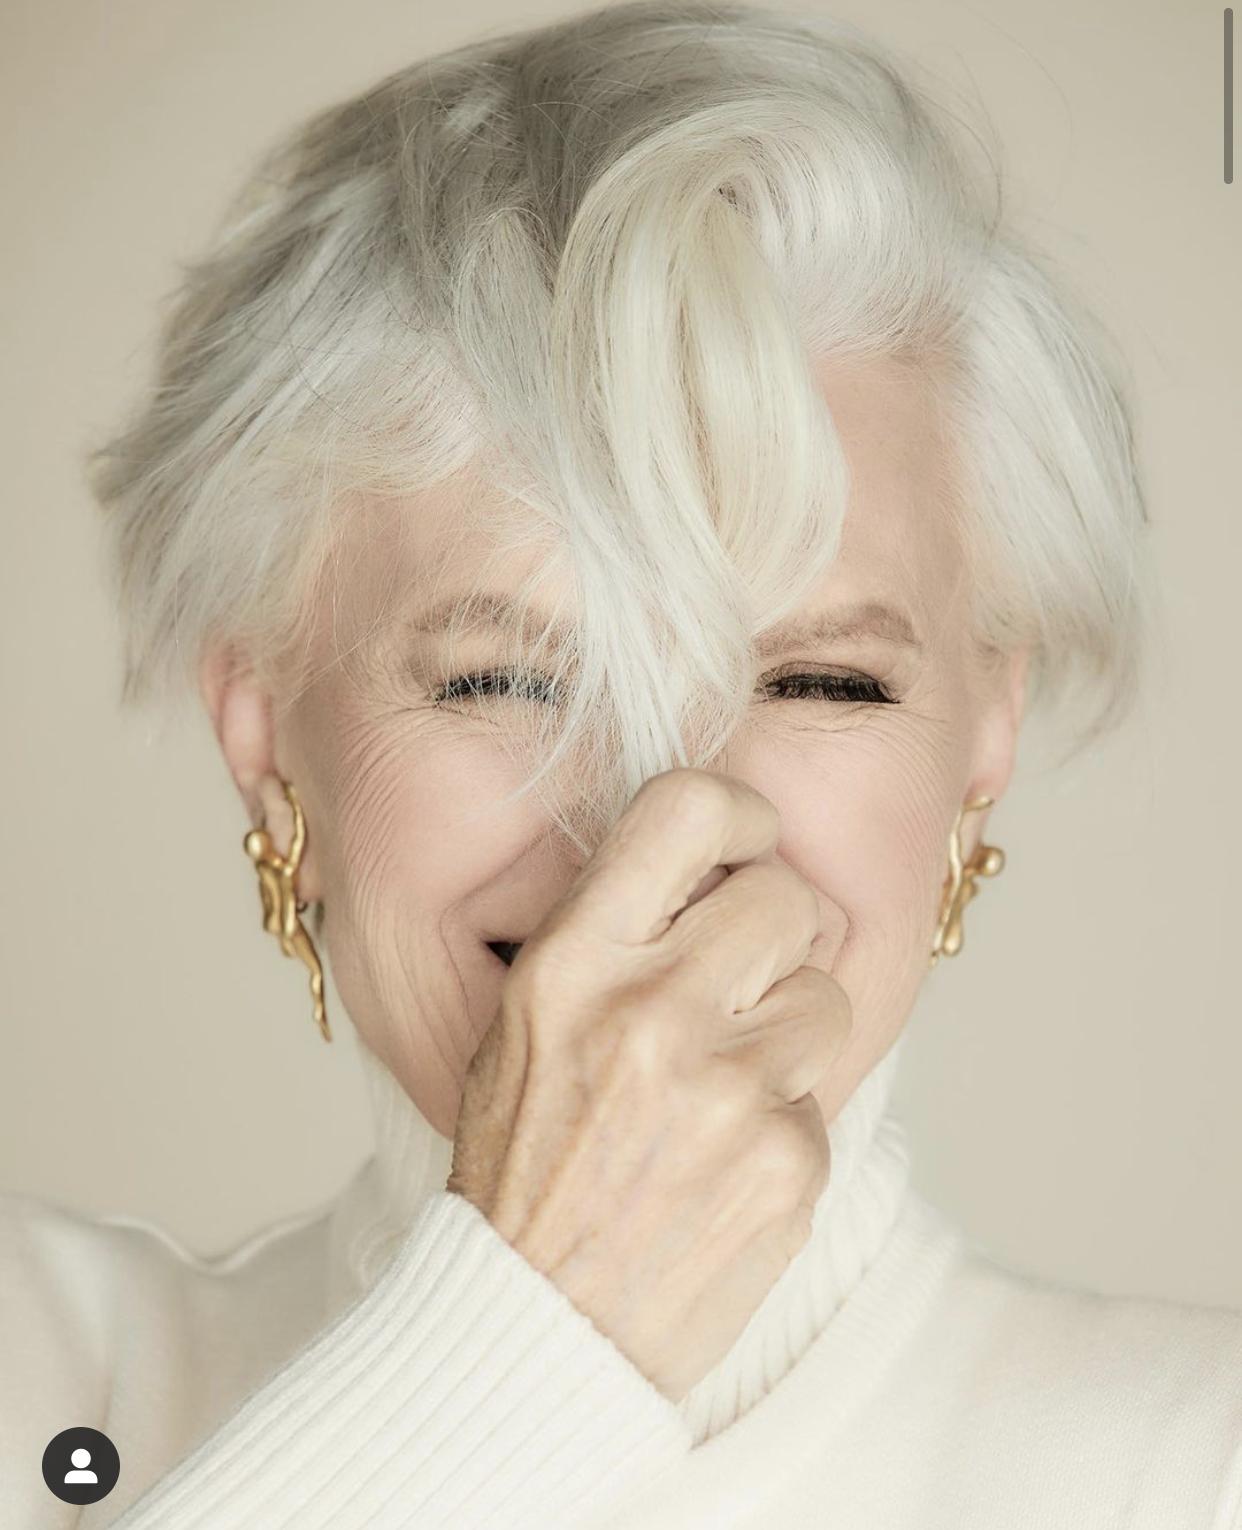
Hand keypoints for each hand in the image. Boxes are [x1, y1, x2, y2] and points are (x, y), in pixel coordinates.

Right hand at [446, 767, 852, 1402]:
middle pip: (786, 897)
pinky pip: (824, 1097)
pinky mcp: (786, 1160)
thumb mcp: (522, 1025)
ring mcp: (725, 1086)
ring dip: (790, 1033)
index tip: (748, 847)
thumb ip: (611, 937)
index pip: (689, 810)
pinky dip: (786, 1126)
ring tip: (722, 1091)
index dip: (741, 816)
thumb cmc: (524, 1165)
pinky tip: (725, 1165)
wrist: (532, 1325)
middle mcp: (649, 1008)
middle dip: (777, 937)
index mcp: (571, 961)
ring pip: (827, 995)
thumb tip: (716, 868)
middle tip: (739, 986)